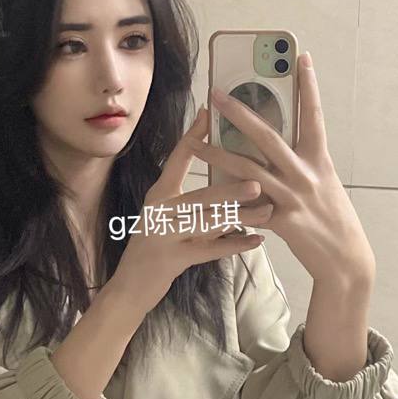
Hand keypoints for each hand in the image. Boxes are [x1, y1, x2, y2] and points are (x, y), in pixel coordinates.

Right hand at [111, 109, 274, 312]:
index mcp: (158, 194)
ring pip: (208, 223)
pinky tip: (257, 240)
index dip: (193, 136)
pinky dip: (235, 246)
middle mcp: (160, 211)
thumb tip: (227, 174)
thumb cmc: (154, 243)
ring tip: (267, 210)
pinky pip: (210, 251)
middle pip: (199, 196)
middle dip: (230, 189)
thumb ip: (192, 198)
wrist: (130, 284)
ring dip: (241, 217)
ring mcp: (166, 236)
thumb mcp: (166, 215)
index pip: (176, 159)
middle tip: (258, 181)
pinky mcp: (174, 259)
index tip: (210, 114)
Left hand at [188, 52, 375, 284]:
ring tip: (193, 141)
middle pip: (269, 136)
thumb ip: (302, 163)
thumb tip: (277, 144)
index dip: (308, 86)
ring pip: (247, 169)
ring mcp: (293, 197)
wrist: (346, 260)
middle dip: (240, 112)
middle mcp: (307, 174)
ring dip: (217, 153)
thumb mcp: (325, 182)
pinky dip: (226, 199)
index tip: (301, 57)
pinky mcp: (281, 222)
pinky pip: (246, 207)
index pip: (313, 116)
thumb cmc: (333, 217)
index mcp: (319, 160)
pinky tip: (204, 192)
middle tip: (217, 92)